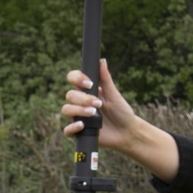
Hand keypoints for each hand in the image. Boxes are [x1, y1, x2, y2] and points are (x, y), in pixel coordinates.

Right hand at [59, 60, 178, 178]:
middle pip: (69, 95)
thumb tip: (101, 60)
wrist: (127, 132)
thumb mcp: (114, 95)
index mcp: (87, 91)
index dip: (77, 78)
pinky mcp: (79, 131)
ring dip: (78, 110)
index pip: (73, 79)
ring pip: (66, 109)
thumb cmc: (121, 112)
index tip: (89, 83)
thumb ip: (106, 79)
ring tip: (93, 113)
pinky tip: (82, 125)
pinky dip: (72, 127)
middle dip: (83, 98)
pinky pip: (67, 130)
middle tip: (98, 104)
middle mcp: (80, 103)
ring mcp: (78, 117)